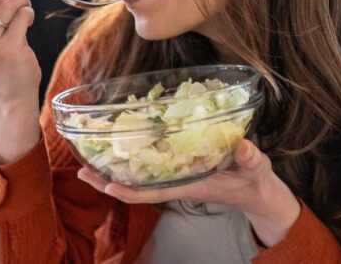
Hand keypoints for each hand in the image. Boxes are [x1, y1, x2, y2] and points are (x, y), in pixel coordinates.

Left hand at [77, 139, 300, 247]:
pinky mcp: (181, 170)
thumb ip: (250, 158)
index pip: (153, 192)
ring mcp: (178, 178)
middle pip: (136, 187)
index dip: (128, 190)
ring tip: (88, 160)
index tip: (106, 183)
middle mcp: (178, 183)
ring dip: (115, 170)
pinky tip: (121, 150)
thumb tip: (242, 146)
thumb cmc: (256, 183)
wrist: (259, 194)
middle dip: (108, 180)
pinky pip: (151, 169)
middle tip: (81, 170)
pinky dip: (133, 161)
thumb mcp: (256, 169)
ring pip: (140, 179)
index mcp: (191, 185)